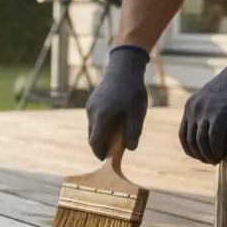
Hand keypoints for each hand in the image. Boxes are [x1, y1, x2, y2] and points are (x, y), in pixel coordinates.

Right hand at [84, 45, 150, 159]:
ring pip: (93, 127)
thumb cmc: (132, 91)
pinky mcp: (91, 102)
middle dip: (101, 145)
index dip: (100, 153)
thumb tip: (130, 149)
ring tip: (116, 134)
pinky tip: (114, 120)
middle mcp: (92, 113)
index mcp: (101, 117)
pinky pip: (93, 119)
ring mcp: (90, 107)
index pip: (95, 142)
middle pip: (92, 136)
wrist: (123, 67)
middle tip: (114, 150)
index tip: (107, 159)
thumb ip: (133, 132)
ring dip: (101, 134)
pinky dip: (101, 125)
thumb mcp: (137, 112)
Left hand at [179, 44, 226, 163]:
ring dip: (209, 155)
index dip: (190, 149)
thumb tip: (212, 134)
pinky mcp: (220, 114)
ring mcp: (206, 111)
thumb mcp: (215, 100)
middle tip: (211, 161)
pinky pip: (214, 139)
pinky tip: (224, 154)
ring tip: (217, 160)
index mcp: (191, 106)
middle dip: (200, 155)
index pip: (184, 134)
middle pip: (191, 141)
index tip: (200, 156)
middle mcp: (194, 109)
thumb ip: (209, 114)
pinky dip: (218, 149)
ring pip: (201, 142)